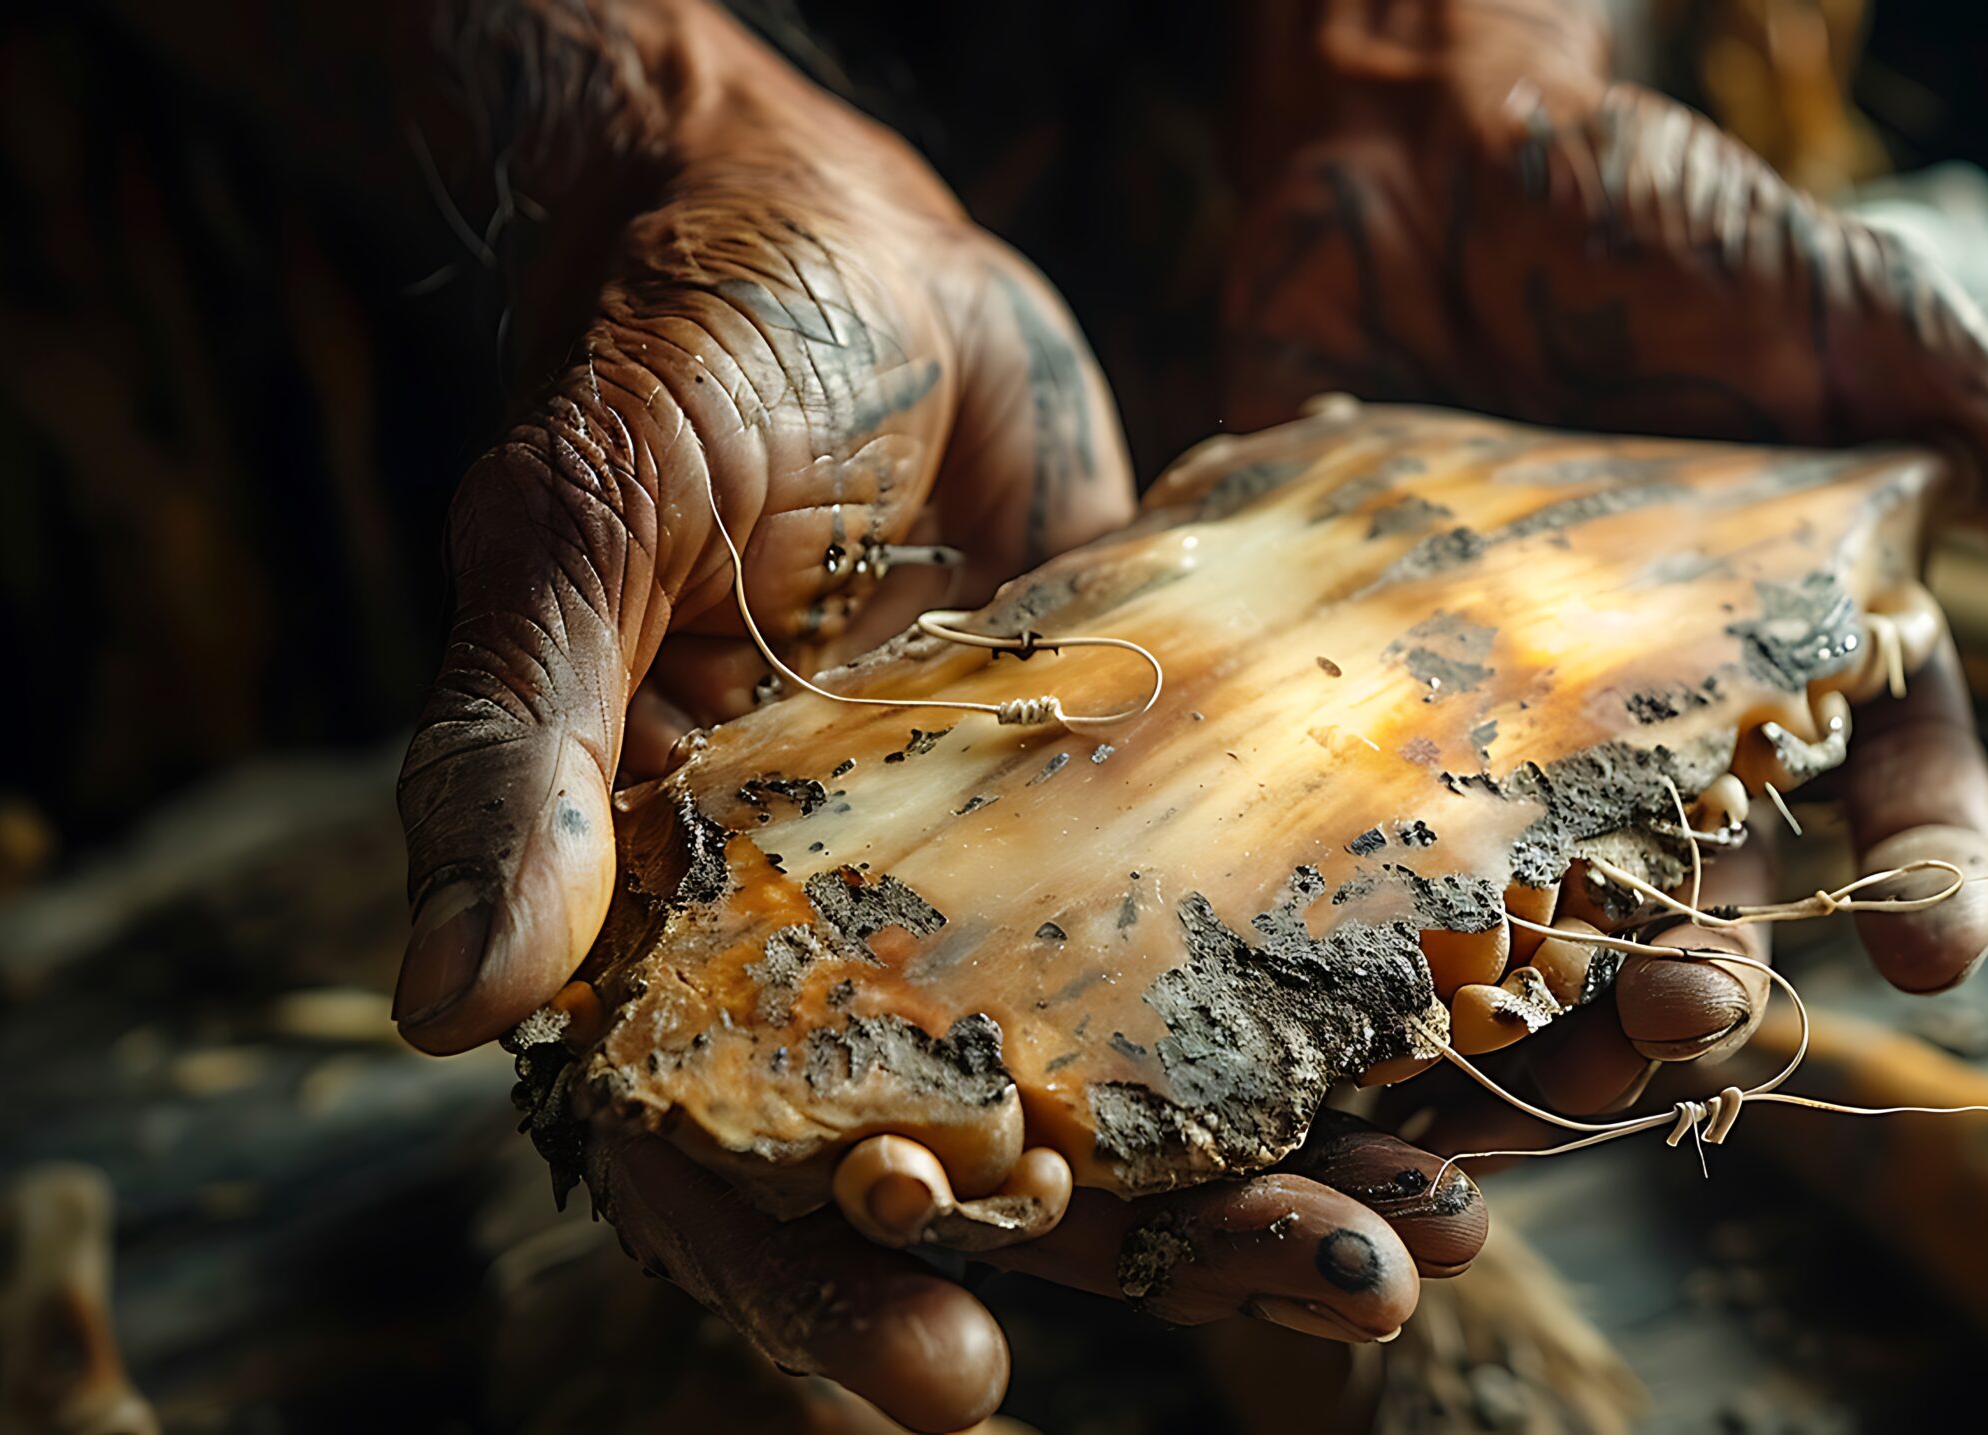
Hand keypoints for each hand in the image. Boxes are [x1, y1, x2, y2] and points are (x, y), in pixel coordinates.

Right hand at [381, 3, 1481, 1425]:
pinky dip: (1405, 971)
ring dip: (1339, 1144)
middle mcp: (887, 959)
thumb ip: (514, 762)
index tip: (959, 1375)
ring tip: (1487, 1200)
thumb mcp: (572, 545)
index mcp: (705, 953)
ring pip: (1194, 1068)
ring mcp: (1047, 888)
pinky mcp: (1176, 797)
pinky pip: (1291, 916)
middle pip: (1030, 1166)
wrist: (832, 237)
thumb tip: (451, 1009)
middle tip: (1362, 1284)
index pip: (750, 1176)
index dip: (837, 1281)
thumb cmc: (664, 375)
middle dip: (1191, 1246)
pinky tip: (1537, 998)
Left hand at [1222, 2, 1987, 1079]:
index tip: (1934, 948)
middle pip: (1709, 883)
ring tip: (1521, 1057)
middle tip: (1691, 1014)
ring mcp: (1504, 709)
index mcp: (1809, 632)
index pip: (1896, 786)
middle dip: (1712, 971)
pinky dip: (1361, 923)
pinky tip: (1350, 983)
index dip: (1926, 875)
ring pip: (1537, 906)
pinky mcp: (1363, 696)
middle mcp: (1661, 699)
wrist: (1425, 152)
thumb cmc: (1659, 222)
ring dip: (1540, 999)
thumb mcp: (1853, 310)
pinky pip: (1365, 837)